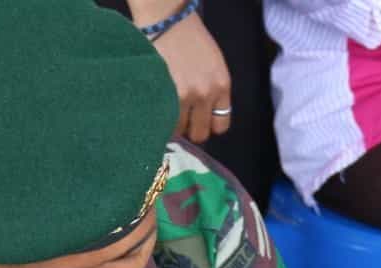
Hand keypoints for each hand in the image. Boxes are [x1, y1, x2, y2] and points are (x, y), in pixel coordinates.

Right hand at [133, 3, 231, 143]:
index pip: (221, 125)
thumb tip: (205, 117)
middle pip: (200, 134)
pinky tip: (158, 109)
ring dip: (172, 124)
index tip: (200, 121)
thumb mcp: (214, 65)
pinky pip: (162, 122)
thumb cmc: (191, 39)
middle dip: (191, 130)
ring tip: (167, 109)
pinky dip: (159, 119)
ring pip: (179, 131)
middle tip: (182, 119)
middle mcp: (204, 94)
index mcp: (221, 85)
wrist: (168, 20)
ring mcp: (182, 96)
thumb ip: (214, 91)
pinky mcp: (162, 94)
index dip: (209, 125)